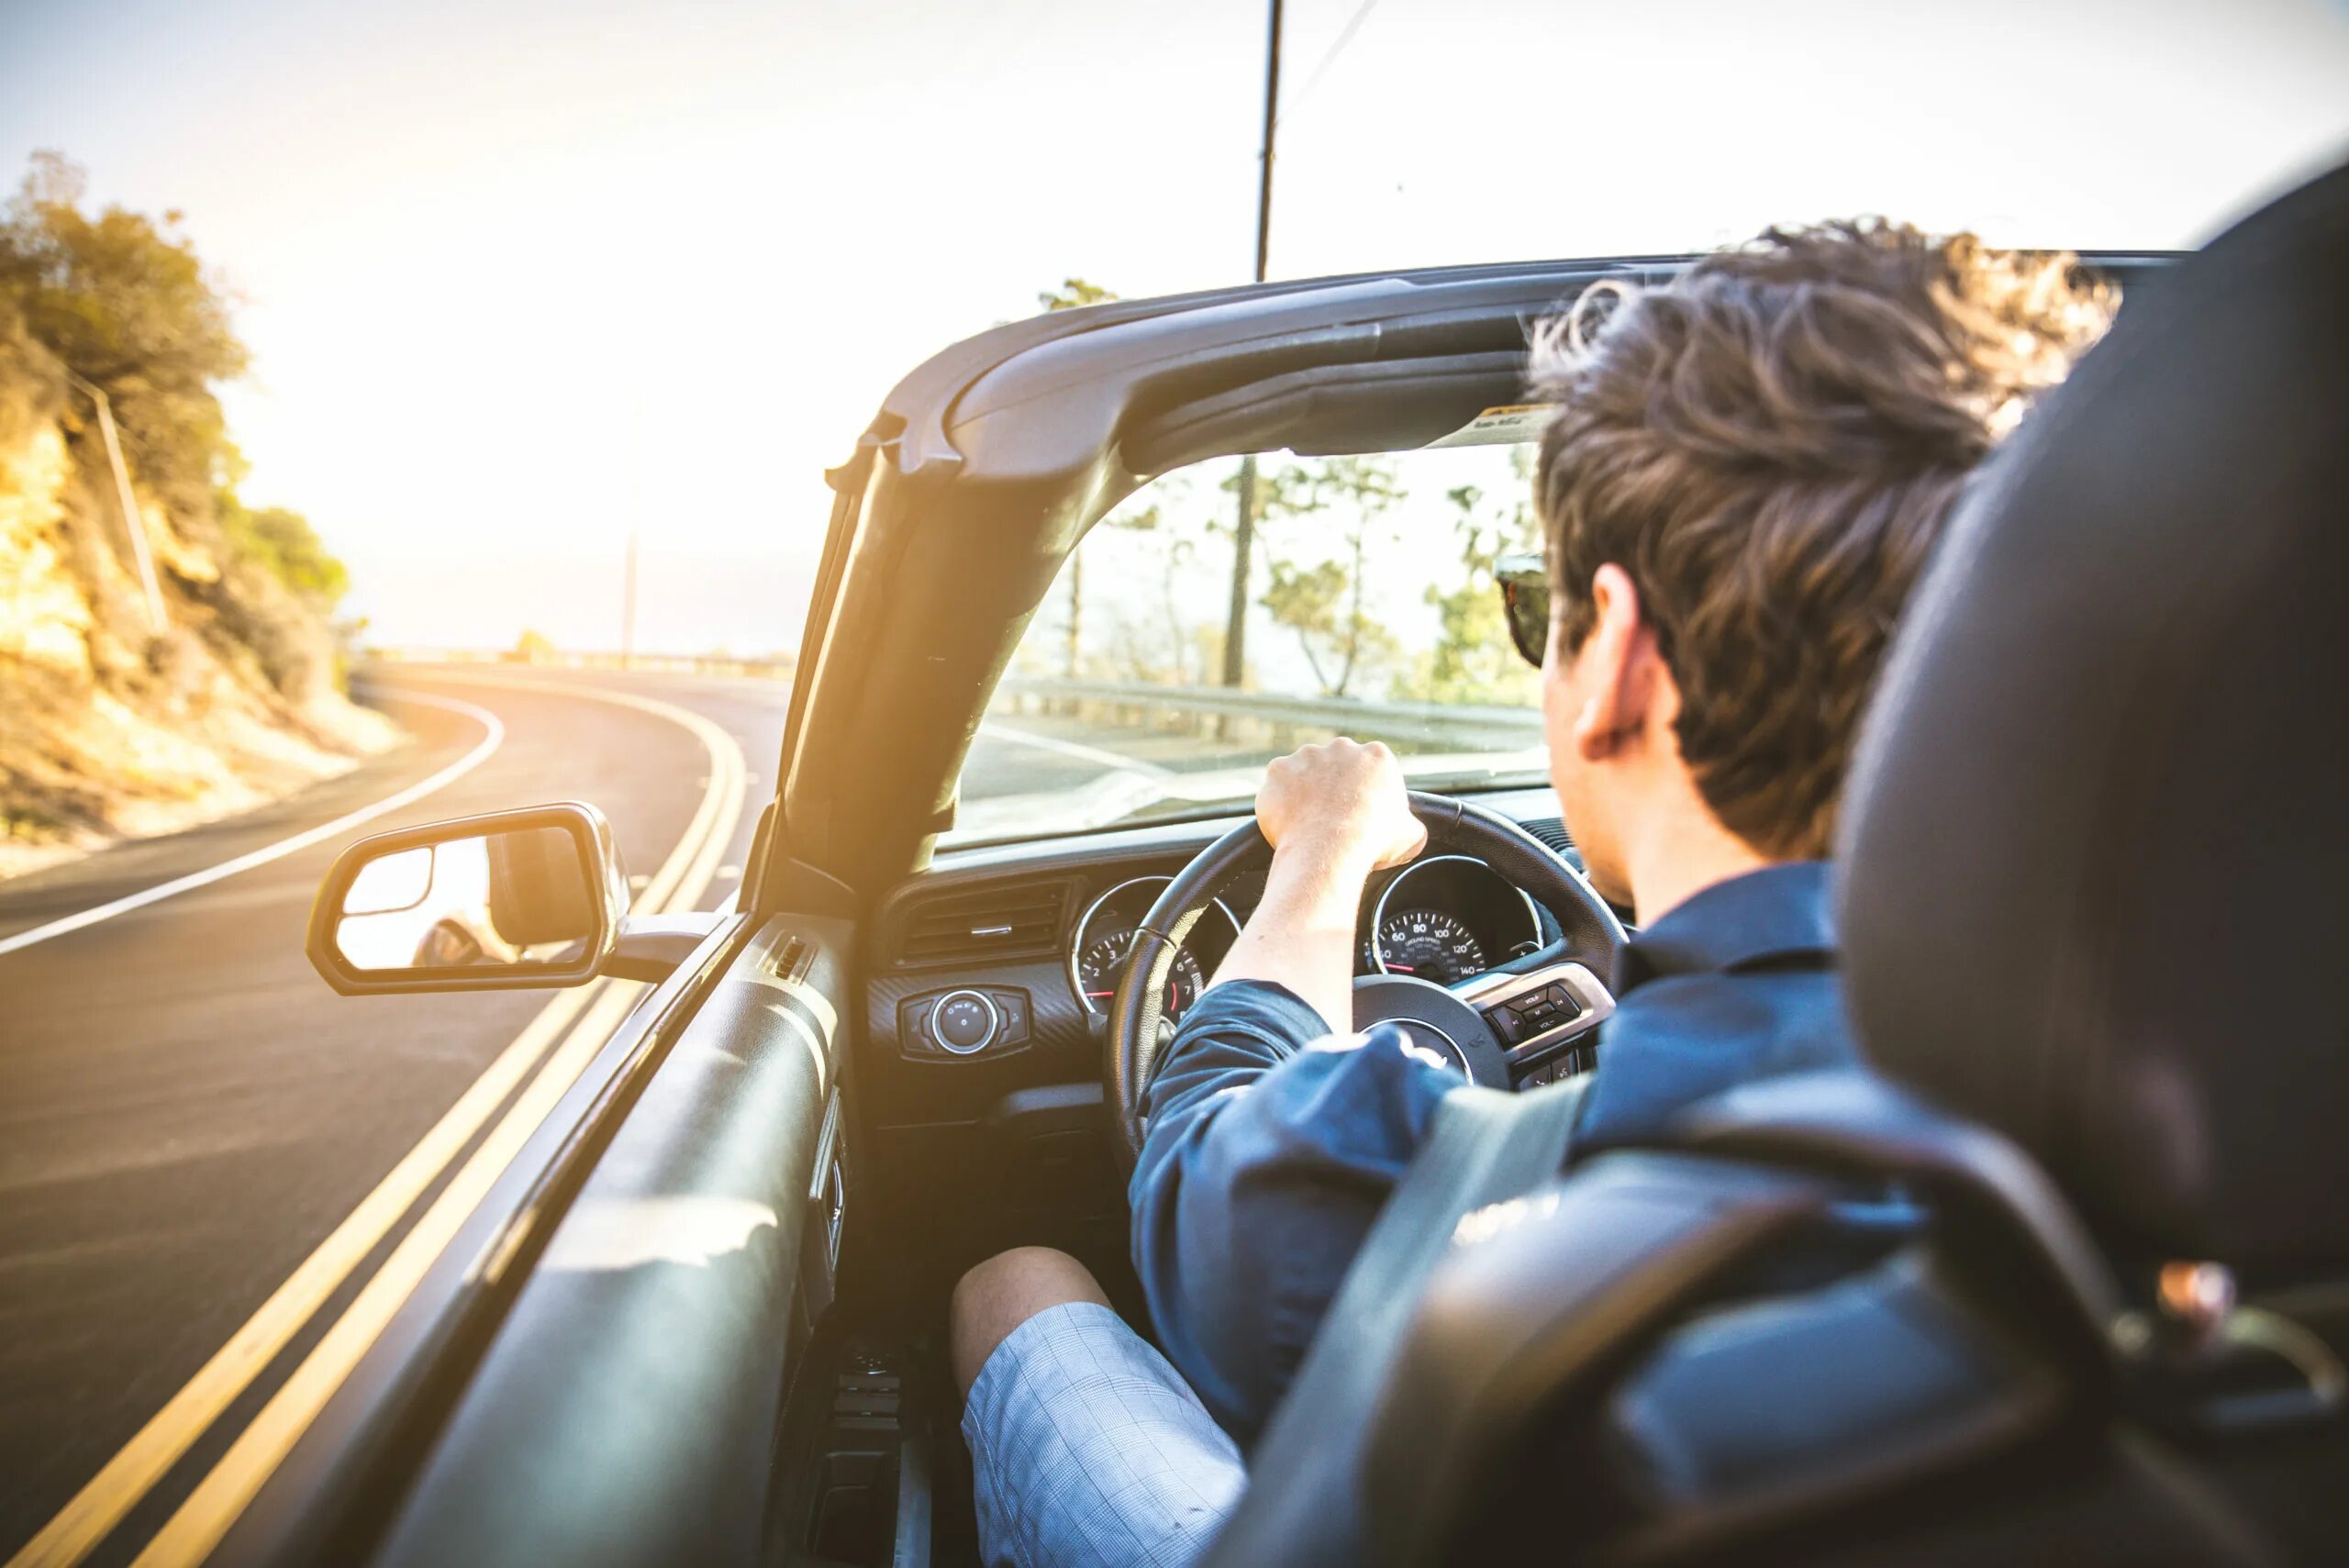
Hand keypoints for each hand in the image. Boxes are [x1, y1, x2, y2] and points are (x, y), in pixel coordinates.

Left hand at [1255, 739, 1425, 873]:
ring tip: (1308, 822)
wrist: (1330, 849)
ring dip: (1305, 791)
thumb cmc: (1373, 842)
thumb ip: (1410, 824)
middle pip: (1336, 765)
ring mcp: (1306, 756)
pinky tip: (1288, 823)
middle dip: (1333, 787)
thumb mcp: (1411, 835)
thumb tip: (1408, 829)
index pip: (1371, 768)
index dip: (1365, 792)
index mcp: (1376, 755)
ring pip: (1304, 772)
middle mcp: (1341, 747)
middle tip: (1332, 817)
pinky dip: (1280, 801)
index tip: (1360, 813)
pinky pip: (1277, 786)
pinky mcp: (1278, 770)